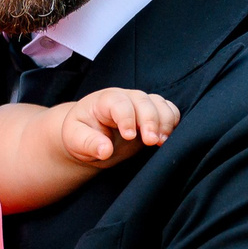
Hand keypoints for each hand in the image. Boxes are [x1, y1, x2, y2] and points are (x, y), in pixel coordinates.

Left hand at [58, 87, 179, 166]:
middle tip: (151, 141)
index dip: (126, 118)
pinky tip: (168, 138)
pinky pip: (169, 111)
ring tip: (162, 141)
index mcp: (104, 100)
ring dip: (165, 122)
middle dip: (150, 120)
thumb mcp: (74, 139)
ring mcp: (141, 104)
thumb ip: (88, 143)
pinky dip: (173, 122)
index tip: (129, 136)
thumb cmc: (81, 134)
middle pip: (143, 101)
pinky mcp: (153, 114)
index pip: (119, 103)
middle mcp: (125, 98)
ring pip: (159, 104)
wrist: (90, 135)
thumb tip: (105, 150)